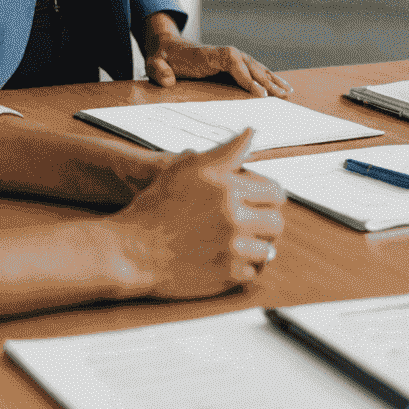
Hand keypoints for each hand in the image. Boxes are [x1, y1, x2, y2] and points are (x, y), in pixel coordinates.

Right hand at [115, 129, 285, 300]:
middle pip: (276, 223)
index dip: (270, 196)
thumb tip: (252, 132)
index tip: (261, 201)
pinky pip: (251, 273)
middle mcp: (236, 219)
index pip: (276, 193)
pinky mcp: (225, 277)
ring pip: (267, 250)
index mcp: (230, 190)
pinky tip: (229, 259)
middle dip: (266, 222)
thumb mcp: (187, 167)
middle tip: (252, 223)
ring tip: (240, 242)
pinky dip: (244, 268)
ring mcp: (232, 251)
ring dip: (257, 246)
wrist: (133, 249)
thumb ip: (226, 150)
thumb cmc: (156, 205)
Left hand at [142, 15, 290, 96]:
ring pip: (255, 66)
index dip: (246, 76)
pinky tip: (279, 86)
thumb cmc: (163, 58)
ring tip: (287, 92)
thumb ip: (159, 70)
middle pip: (249, 64)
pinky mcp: (231, 64)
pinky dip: (267, 77)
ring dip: (271, 79)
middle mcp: (222, 53)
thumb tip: (168, 80)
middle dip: (266, 80)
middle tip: (281, 96)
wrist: (167, 46)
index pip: (232, 60)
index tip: (259, 94)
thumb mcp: (155, 63)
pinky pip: (252, 70)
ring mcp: (228, 57)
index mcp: (208, 54)